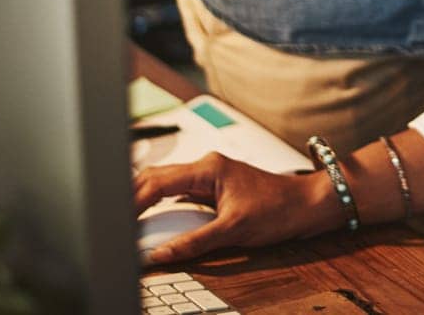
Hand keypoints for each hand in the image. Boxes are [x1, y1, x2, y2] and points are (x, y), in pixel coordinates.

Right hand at [133, 153, 340, 266]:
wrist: (305, 205)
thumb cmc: (278, 209)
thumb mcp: (233, 231)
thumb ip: (194, 243)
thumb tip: (162, 255)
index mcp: (207, 168)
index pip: (158, 181)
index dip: (134, 200)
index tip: (119, 219)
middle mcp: (205, 167)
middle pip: (156, 178)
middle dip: (133, 197)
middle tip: (117, 222)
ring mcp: (208, 177)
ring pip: (166, 185)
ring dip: (147, 202)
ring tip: (129, 223)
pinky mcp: (212, 189)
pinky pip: (180, 195)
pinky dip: (163, 208)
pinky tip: (154, 222)